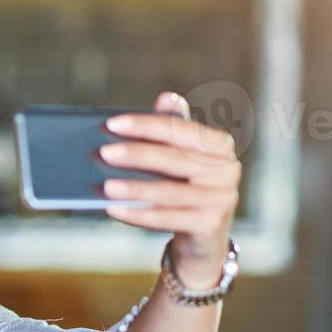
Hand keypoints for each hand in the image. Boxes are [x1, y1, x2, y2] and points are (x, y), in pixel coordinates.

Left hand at [99, 91, 240, 287]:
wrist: (203, 234)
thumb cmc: (184, 185)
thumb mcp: (181, 156)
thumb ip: (173, 128)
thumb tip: (165, 98)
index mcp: (219, 144)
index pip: (179, 129)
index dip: (146, 125)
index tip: (113, 124)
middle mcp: (227, 169)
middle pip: (173, 159)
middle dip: (136, 155)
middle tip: (104, 152)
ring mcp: (222, 199)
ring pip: (169, 192)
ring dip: (134, 189)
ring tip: (105, 187)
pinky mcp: (210, 225)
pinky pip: (168, 219)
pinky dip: (138, 215)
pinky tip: (114, 209)